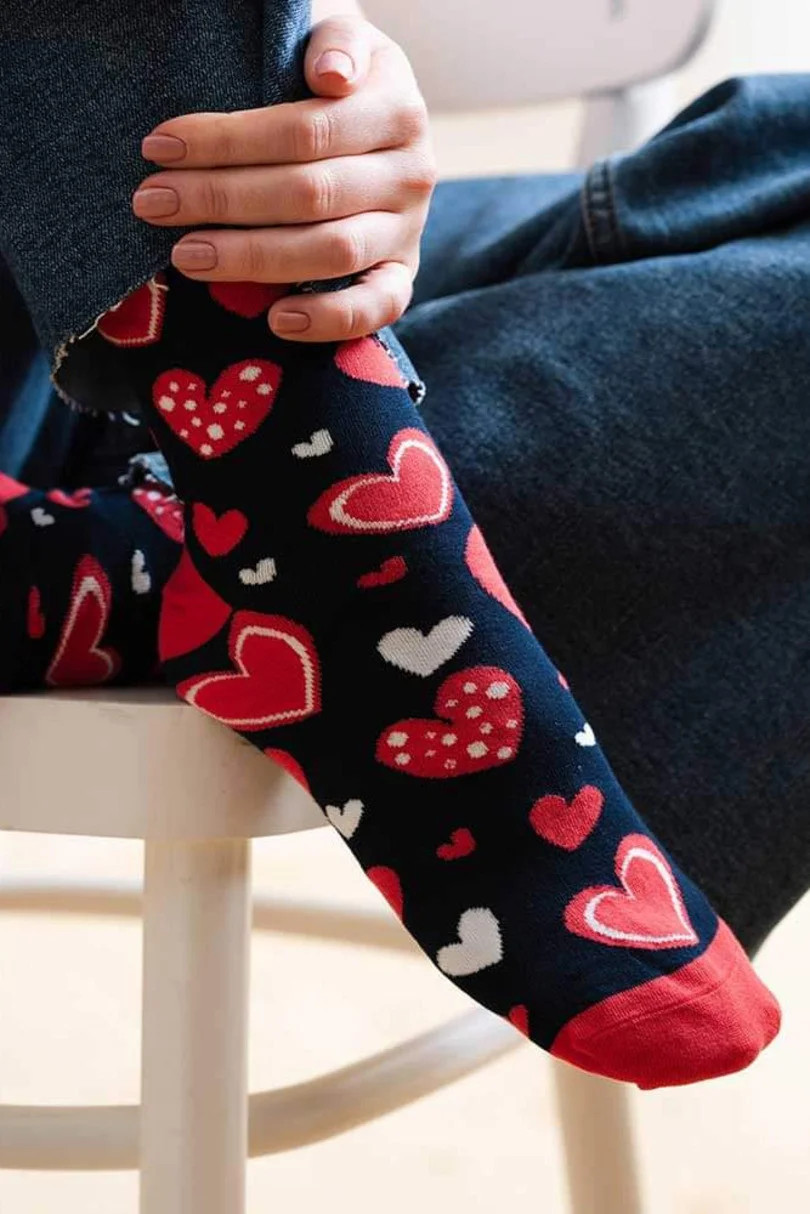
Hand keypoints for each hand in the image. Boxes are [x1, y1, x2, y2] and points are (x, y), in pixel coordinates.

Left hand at [133, 15, 436, 340]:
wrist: (382, 124)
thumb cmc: (332, 81)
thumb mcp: (336, 42)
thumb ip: (334, 42)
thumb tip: (329, 76)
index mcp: (396, 109)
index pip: (304, 131)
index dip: (228, 142)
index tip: (159, 147)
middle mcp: (411, 173)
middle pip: (309, 194)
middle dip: (221, 200)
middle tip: (153, 204)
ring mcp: (408, 230)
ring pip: (332, 252)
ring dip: (253, 257)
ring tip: (186, 255)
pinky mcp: (401, 275)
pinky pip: (377, 308)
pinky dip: (329, 318)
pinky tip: (276, 319)